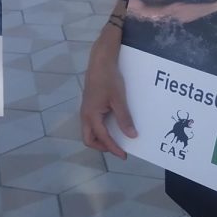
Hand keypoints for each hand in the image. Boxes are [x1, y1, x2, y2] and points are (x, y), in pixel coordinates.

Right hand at [80, 34, 136, 157]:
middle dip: (103, 147)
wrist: (100, 61)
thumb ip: (124, 119)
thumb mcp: (119, 99)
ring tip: (116, 139)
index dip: (113, 148)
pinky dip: (100, 130)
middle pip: (89, 139)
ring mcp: (85, 110)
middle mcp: (85, 115)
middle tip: (118, 148)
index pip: (102, 138)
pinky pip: (91, 124)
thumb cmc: (108, 78)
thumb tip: (132, 136)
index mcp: (91, 115)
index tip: (124, 155)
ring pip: (89, 132)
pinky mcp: (88, 105)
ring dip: (101, 138)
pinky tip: (112, 126)